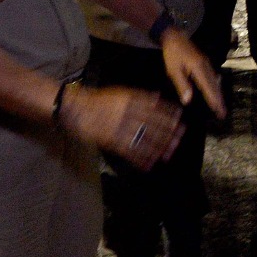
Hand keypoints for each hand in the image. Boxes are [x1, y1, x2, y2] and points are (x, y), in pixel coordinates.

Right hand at [59, 84, 185, 170]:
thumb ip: (139, 96)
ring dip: (158, 148)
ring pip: (144, 139)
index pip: (155, 108)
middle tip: (180, 139)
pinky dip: (141, 159)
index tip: (180, 120)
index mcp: (130, 100)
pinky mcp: (111, 141)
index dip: (169, 115)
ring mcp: (120, 129)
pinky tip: (150, 164)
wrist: (75, 108)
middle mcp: (127, 114)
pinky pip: (129, 152)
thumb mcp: (120, 92)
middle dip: (168, 133)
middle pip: (152, 125)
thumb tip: (157, 97)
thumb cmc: (98, 99)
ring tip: (169, 153)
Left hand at [158, 26, 224, 118]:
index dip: (213, 100)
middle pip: (214, 86)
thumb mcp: (173, 70)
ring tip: (221, 105)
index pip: (208, 88)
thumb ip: (182, 85)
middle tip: (223, 113)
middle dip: (219, 100)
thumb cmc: (172, 54)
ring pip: (215, 82)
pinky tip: (217, 91)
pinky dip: (216, 87)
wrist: (175, 36)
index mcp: (199, 68)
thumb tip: (188, 101)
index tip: (218, 110)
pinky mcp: (206, 63)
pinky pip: (213, 77)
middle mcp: (206, 67)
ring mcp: (207, 64)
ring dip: (219, 94)